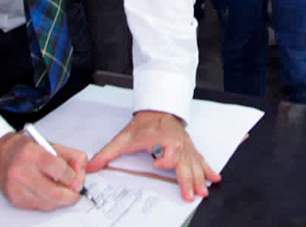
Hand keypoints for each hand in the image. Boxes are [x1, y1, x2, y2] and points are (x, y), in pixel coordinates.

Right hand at [0, 132, 88, 210]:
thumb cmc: (24, 148)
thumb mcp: (50, 144)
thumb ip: (71, 157)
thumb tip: (81, 175)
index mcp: (31, 154)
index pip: (59, 170)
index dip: (72, 176)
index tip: (75, 177)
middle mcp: (21, 172)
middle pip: (55, 193)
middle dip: (71, 195)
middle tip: (76, 192)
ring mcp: (17, 188)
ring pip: (49, 203)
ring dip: (61, 200)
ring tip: (63, 190)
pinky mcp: (15, 199)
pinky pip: (39, 206)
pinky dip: (49, 202)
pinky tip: (48, 192)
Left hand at [87, 111, 220, 201]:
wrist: (157, 110)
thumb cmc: (143, 124)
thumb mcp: (123, 138)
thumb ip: (107, 153)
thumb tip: (91, 165)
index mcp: (163, 140)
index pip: (168, 152)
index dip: (164, 159)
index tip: (156, 164)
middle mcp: (178, 144)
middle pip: (185, 164)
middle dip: (189, 180)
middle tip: (190, 195)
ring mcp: (185, 147)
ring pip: (195, 164)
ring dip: (200, 178)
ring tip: (203, 192)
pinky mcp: (190, 149)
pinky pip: (201, 159)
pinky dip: (208, 169)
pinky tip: (214, 178)